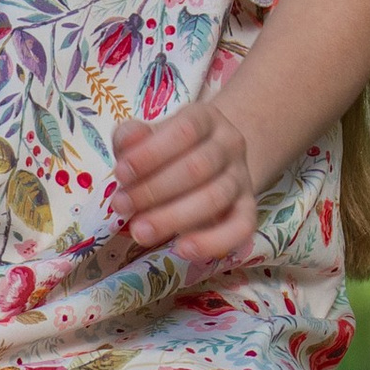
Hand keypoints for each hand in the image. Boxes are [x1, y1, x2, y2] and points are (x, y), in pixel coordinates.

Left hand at [117, 93, 259, 266]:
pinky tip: (182, 250)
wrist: (210, 163)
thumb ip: (132, 138)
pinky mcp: (248, 210)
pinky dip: (213, 242)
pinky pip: (241, 228)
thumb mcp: (147, 136)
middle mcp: (230, 145)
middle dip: (154, 190)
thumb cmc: (167, 150)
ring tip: (139, 231)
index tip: (121, 174)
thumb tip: (127, 140)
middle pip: (198, 167)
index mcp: (206, 119)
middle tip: (121, 206)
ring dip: (173, 217)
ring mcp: (242, 178)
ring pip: (216, 197)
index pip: (186, 129)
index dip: (152, 153)